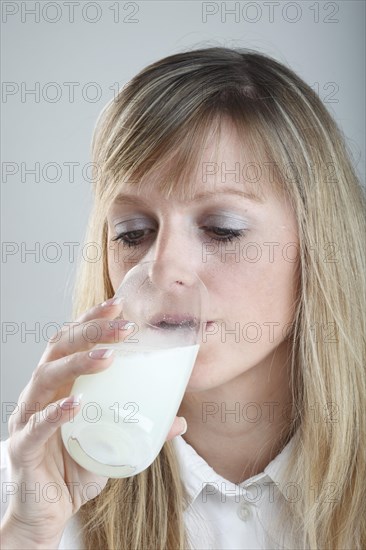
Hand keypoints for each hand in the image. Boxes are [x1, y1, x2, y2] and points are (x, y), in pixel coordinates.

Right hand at [1, 298, 186, 548]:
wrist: (50, 510)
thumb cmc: (77, 466)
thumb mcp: (113, 442)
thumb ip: (141, 428)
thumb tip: (179, 421)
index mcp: (61, 384)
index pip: (72, 340)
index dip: (92, 320)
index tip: (120, 305)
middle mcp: (41, 392)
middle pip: (59, 348)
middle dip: (91, 332)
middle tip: (124, 327)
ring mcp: (27, 417)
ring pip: (45, 378)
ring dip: (76, 363)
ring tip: (107, 357)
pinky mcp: (22, 447)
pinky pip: (35, 425)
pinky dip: (54, 413)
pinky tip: (75, 405)